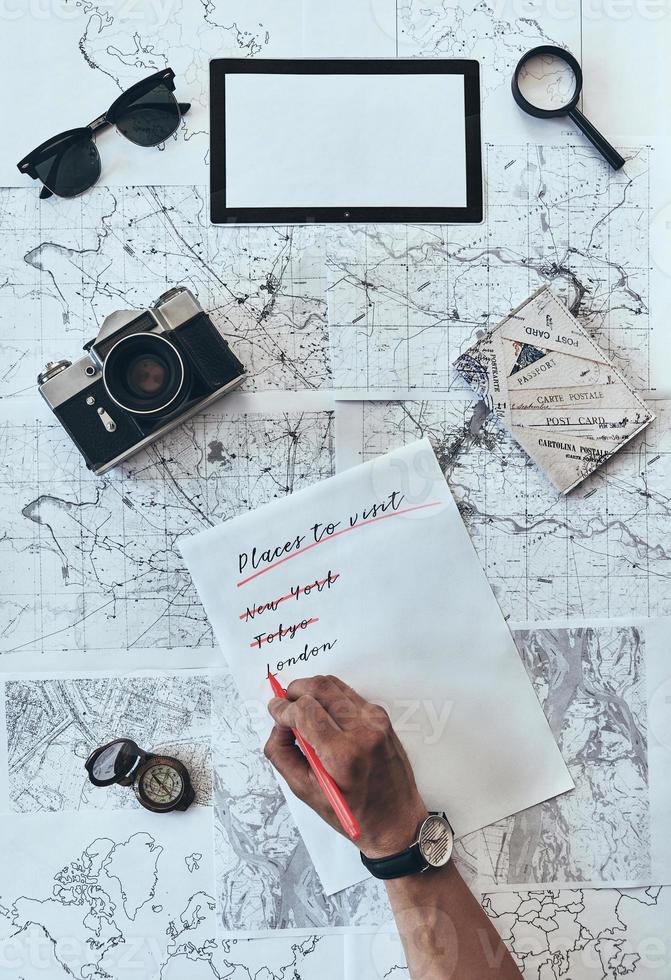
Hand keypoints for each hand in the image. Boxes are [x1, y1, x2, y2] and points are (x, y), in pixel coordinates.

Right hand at [264, 674, 427, 857]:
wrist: (397, 819)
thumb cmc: (355, 814)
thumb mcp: (308, 792)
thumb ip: (283, 755)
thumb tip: (277, 726)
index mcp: (343, 754)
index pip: (305, 710)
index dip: (283, 708)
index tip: (275, 710)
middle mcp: (362, 731)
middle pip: (319, 687)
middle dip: (295, 691)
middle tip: (285, 705)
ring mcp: (375, 720)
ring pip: (334, 684)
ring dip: (312, 690)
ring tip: (301, 709)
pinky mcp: (381, 716)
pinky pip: (348, 694)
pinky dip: (330, 698)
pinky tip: (323, 716)